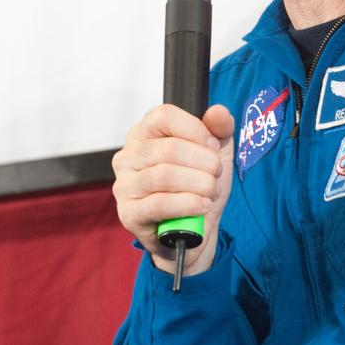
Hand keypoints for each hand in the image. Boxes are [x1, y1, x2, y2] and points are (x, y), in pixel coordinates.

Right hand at [112, 103, 234, 277]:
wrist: (194, 232)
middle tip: (215, 175)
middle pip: (168, 148)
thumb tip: (218, 112)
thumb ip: (219, 128)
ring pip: (165, 175)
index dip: (196, 130)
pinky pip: (159, 204)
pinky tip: (201, 206)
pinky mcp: (129, 214)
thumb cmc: (197, 187)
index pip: (164, 116)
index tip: (212, 147)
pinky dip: (188, 204)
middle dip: (203, 162)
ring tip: (210, 192)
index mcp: (143, 134)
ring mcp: (124, 186)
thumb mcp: (215, 152)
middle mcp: (127, 156)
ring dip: (199, 184)